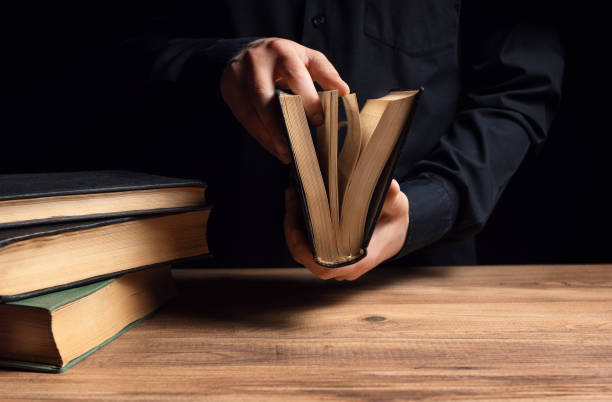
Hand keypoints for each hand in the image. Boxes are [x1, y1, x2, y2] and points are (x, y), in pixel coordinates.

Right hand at [220, 38, 349, 163]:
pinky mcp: (229, 90)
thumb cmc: (284, 58)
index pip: (294, 76)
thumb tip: (344, 91)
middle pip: (264, 96)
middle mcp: (256, 62)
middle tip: (294, 146)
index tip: (318, 121)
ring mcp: (238, 76)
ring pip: (251, 111)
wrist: (249, 51)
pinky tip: (273, 147)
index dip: (307, 99)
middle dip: (278, 124)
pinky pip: (244, 118)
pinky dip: (260, 135)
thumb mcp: (307, 58)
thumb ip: (326, 73)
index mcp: (281, 51)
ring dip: (268, 135)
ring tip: (284, 153)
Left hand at [284, 179, 408, 280]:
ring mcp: (335, 264)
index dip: (306, 249)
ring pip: (304, 253)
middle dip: (294, 229)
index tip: (299, 223)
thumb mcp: (398, 207)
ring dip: (293, 226)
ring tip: (293, 196)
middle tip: (293, 197)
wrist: (395, 234)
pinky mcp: (328, 256)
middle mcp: (345, 267)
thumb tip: (390, 185)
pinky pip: (306, 247)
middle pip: (308, 258)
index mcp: (360, 260)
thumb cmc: (394, 221)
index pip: (326, 266)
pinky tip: (297, 204)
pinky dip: (298, 228)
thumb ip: (392, 197)